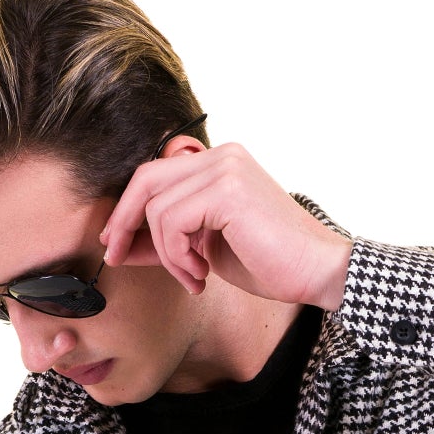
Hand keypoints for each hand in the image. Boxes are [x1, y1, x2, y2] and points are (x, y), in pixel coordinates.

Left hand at [100, 140, 353, 310]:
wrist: (318, 272)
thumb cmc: (272, 264)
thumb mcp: (209, 249)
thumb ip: (172, 237)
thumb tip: (123, 243)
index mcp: (220, 164)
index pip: (155, 175)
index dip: (128, 209)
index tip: (116, 242)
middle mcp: (221, 156)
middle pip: (146, 179)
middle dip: (124, 221)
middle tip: (118, 256)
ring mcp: (225, 169)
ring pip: (157, 207)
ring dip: (166, 254)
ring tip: (193, 277)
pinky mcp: (227, 190)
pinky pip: (172, 222)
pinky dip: (176, 256)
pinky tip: (201, 275)